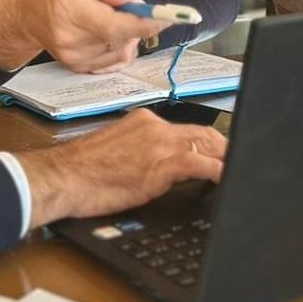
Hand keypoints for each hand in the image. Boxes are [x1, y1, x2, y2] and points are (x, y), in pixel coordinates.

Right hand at [0, 0, 166, 72]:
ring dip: (128, 34)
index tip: (170, 17)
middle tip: (122, 3)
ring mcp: (76, 58)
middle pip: (124, 37)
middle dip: (136, 21)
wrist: (23, 15)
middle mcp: (73, 40)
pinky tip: (104, 31)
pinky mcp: (80, 68)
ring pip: (124, 50)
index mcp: (71, 10)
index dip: (147, 23)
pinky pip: (116, 59)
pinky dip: (120, 45)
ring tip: (106, 15)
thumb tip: (133, 1)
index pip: (115, 25)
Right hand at [14, 109, 226, 227]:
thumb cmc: (81, 171)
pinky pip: (201, 164)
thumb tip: (156, 165)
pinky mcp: (160, 164)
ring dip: (227, 160)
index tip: (217, 153)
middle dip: (225, 149)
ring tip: (239, 172)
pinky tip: (228, 181)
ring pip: (207, 145)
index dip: (207, 143)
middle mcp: (154, 126)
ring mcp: (159, 144)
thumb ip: (141, 151)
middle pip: (204, 133)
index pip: (185, 129)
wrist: (62, 177)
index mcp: (142, 121)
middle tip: (238, 163)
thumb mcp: (115, 151)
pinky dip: (219, 172)